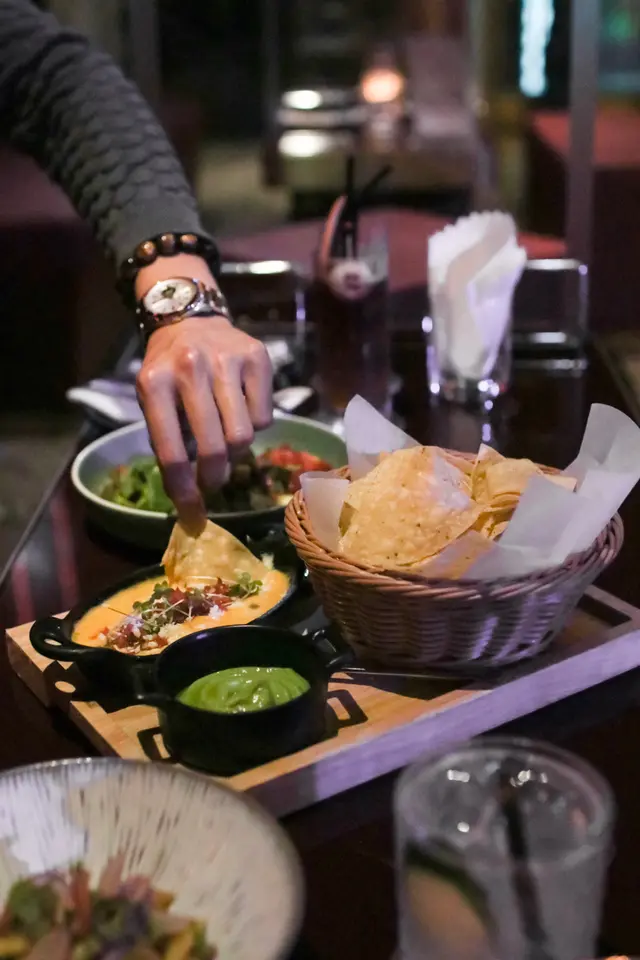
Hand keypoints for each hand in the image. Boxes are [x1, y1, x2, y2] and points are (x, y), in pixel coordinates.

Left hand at [137, 315, 271, 528]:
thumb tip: (189, 501)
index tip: (192, 512)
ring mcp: (227, 359)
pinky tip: (240, 410)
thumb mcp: (152, 400)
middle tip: (213, 482)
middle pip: (215, 447)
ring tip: (226, 444)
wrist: (190, 319)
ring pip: (244, 435)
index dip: (183, 490)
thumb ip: (166, 442)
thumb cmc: (168, 370)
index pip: (171, 451)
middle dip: (214, 476)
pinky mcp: (257, 357)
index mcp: (154, 383)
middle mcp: (190, 367)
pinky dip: (255, 424)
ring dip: (236, 451)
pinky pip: (265, 416)